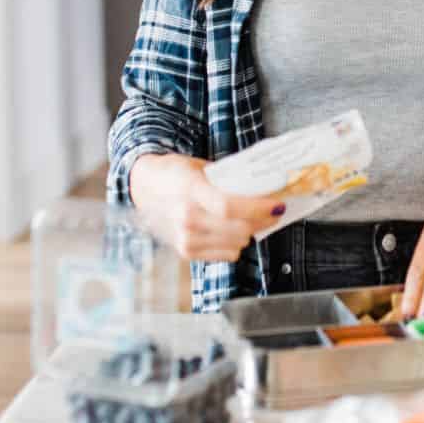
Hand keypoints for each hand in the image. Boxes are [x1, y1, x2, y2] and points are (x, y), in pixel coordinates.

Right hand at [129, 153, 284, 261]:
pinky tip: (234, 230)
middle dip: (263, 220)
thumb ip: (230, 179)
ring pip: (236, 245)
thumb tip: (267, 188)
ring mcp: (185, 239)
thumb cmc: (178, 173)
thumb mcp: (202, 167)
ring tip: (253, 218)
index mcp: (190, 190)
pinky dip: (236, 243)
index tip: (278, 204)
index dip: (258, 208)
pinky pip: (227, 255)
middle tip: (273, 210)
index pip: (228, 206)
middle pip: (238, 229)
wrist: (146, 188)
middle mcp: (185, 218)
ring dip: (251, 232)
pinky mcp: (186, 253)